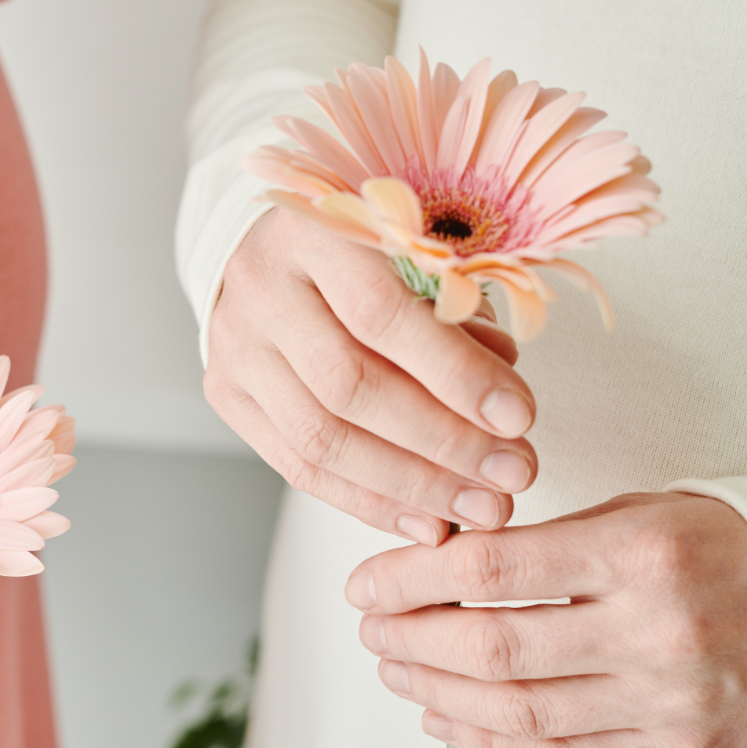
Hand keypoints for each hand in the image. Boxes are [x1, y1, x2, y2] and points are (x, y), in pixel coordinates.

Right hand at [206, 207, 538, 545]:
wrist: (278, 247)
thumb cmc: (369, 244)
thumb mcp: (422, 247)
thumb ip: (459, 313)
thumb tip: (502, 409)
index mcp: (312, 227)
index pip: (380, 314)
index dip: (453, 372)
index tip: (519, 417)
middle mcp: (260, 285)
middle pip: (347, 385)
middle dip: (442, 442)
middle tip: (513, 475)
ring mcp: (234, 343)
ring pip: (318, 438)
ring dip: (411, 485)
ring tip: (479, 508)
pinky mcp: (227, 392)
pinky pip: (297, 465)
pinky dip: (368, 501)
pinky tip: (426, 519)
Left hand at [346, 491, 746, 747]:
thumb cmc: (708, 548)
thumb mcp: (628, 513)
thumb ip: (536, 544)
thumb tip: (428, 566)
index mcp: (640, 554)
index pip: (492, 570)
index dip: (411, 579)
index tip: (367, 583)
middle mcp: (657, 631)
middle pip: (494, 648)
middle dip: (411, 640)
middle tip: (372, 627)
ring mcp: (668, 700)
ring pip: (518, 712)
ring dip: (436, 694)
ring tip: (397, 669)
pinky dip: (488, 742)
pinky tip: (445, 718)